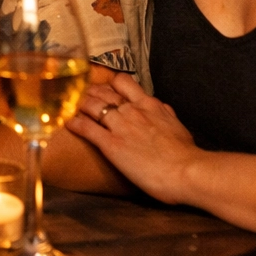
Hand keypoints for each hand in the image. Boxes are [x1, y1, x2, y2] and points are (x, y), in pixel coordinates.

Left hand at [67, 72, 198, 204]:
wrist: (188, 171)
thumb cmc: (187, 154)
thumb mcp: (179, 127)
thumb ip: (166, 115)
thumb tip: (162, 107)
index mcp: (148, 105)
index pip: (123, 83)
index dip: (110, 84)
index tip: (104, 87)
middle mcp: (131, 110)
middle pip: (103, 93)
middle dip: (90, 92)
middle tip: (81, 94)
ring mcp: (119, 126)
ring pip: (91, 106)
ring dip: (79, 104)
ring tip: (70, 104)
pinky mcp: (111, 144)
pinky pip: (87, 129)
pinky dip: (75, 123)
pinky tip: (67, 122)